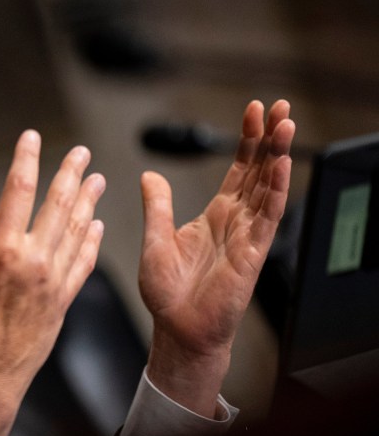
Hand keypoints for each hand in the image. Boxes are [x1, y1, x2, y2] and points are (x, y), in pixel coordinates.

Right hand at [0, 130, 104, 435]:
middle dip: (70, 174)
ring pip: (75, 230)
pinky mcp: (62, 302)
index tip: (31, 138)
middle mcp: (33, 261)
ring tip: (97, 178)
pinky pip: (82, 263)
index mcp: (0, 250)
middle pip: (58, 204)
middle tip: (81, 152)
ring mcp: (52, 282)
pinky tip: (96, 225)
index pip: (19, 190)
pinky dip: (91, 240)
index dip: (26, 159)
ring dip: (87, 201)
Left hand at [138, 99, 294, 415]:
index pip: (238, 169)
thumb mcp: (155, 239)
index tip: (253, 110)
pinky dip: (276, 190)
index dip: (247, 140)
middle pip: (259, 170)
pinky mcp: (252, 253)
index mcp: (215, 215)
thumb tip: (150, 175)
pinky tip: (281, 165)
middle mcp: (236, 221)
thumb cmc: (168, 292)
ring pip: (268, 187)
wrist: (177, 329)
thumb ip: (157, 206)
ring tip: (285, 124)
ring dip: (278, 155)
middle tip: (280, 106)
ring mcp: (247, 235)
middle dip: (270, 138)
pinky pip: (268, 216)